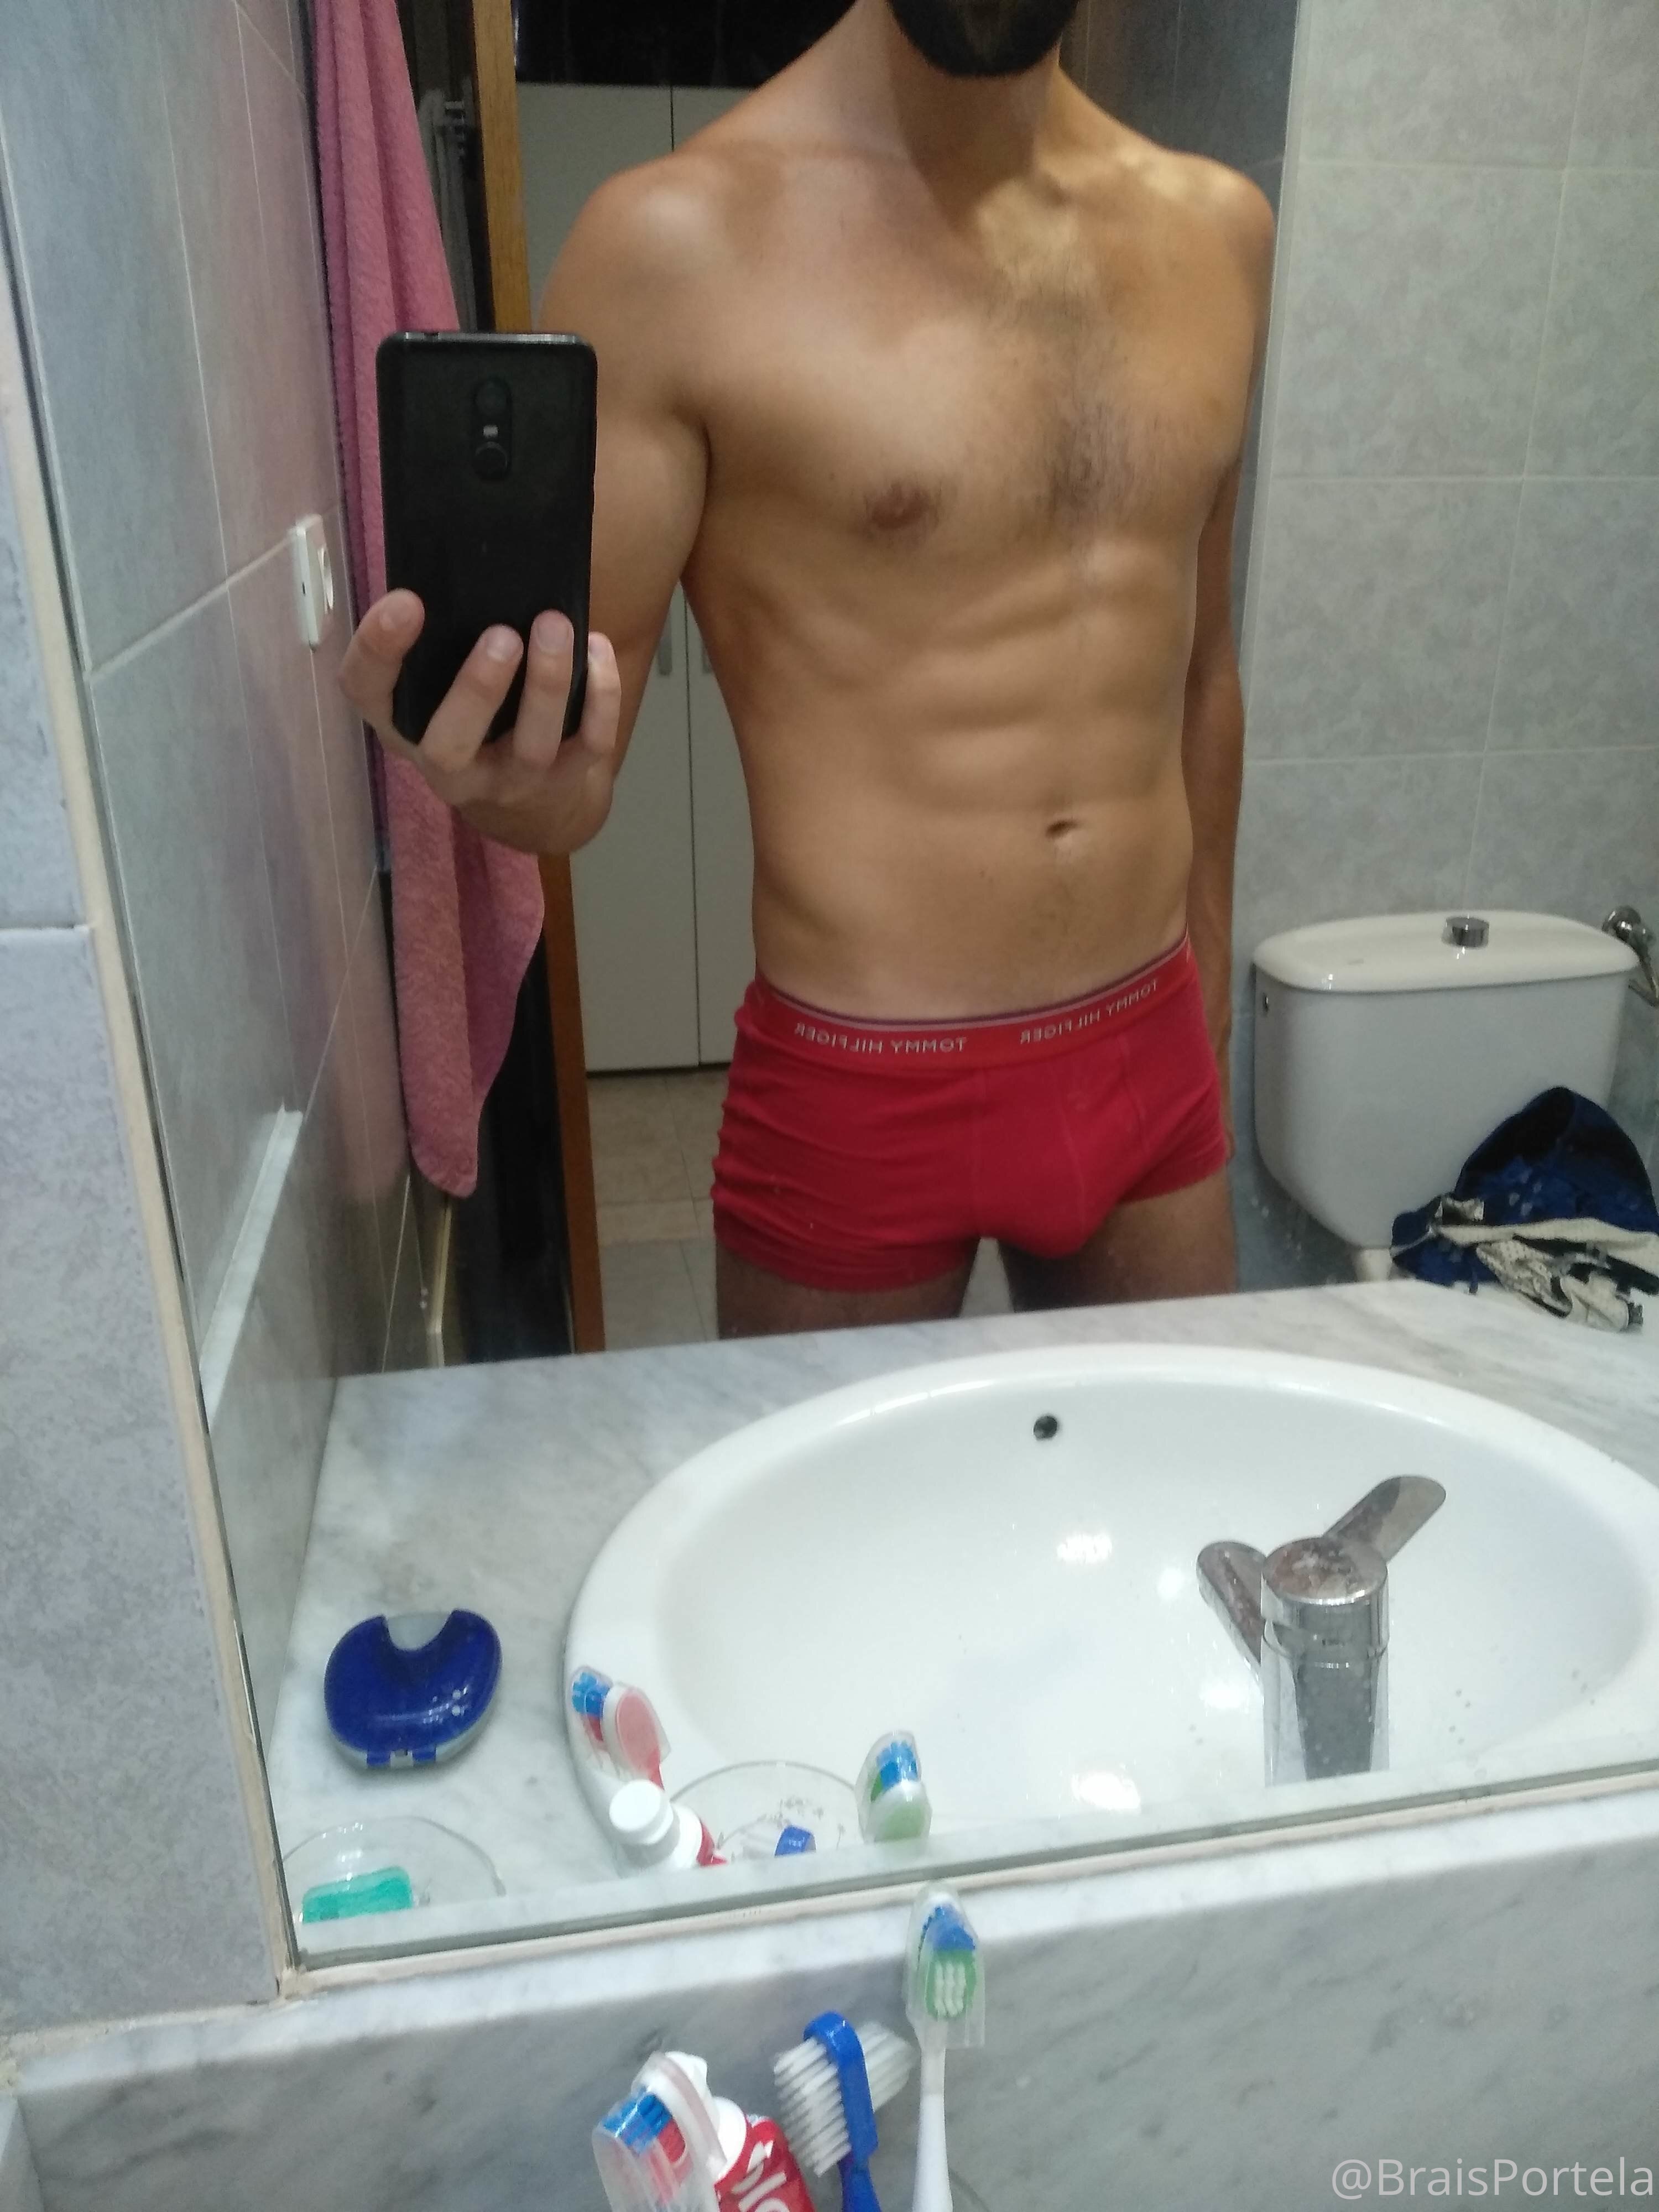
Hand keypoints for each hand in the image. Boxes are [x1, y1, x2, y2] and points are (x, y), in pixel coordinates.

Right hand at [337, 590, 622, 855]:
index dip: (378, 650)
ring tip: (555, 626)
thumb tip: (467, 555)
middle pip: (450, 744)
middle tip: (501, 635)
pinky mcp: (562, 783)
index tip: (407, 601)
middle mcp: (446, 764)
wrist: (525, 800)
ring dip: (547, 685)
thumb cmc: (472, 711)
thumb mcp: (436, 678)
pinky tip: (596, 647)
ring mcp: (506, 781)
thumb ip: (440, 636)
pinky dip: (601, 697)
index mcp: (401, 723)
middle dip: (477, 689)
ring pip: (530, 747)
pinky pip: (589, 746)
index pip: (368, 691)